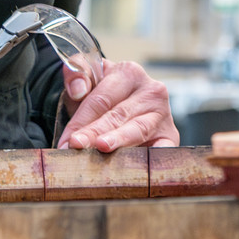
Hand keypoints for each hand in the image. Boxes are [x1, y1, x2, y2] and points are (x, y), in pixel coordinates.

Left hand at [57, 60, 178, 151]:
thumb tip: (79, 90)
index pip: (101, 99)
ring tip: (102, 148)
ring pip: (138, 129)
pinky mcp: (171, 136)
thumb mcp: (87, 78)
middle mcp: (151, 91)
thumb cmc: (102, 95)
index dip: (81, 120)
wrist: (121, 105)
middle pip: (118, 115)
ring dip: (119, 141)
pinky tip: (140, 165)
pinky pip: (164, 148)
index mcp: (130, 73)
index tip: (67, 140)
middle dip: (94, 133)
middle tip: (76, 146)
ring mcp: (163, 114)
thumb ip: (76, 73)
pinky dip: (153, 156)